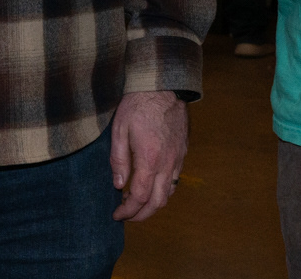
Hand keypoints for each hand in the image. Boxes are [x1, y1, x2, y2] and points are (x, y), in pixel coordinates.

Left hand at [110, 90, 188, 221]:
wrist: (163, 85)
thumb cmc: (138, 105)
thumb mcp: (119, 130)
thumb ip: (118, 160)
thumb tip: (118, 185)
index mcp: (149, 159)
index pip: (140, 197)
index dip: (128, 210)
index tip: (117, 215)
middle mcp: (167, 163)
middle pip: (158, 202)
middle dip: (142, 215)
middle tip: (127, 216)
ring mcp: (178, 158)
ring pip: (169, 192)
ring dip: (154, 204)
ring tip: (138, 203)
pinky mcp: (183, 151)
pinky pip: (175, 179)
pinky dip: (163, 189)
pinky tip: (152, 184)